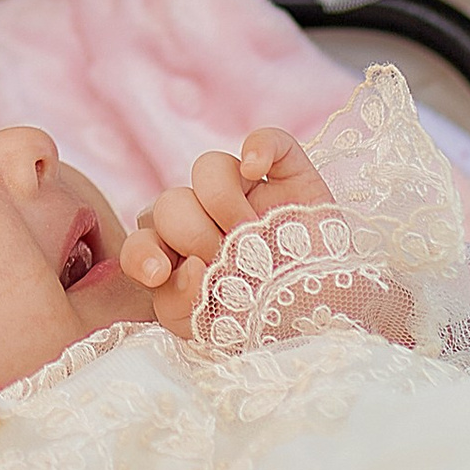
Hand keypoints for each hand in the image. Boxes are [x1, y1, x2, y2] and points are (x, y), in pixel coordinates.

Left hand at [121, 127, 335, 338]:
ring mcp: (249, 194)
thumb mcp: (209, 329)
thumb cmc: (261, 327)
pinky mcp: (291, 178)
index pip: (144, 238)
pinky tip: (254, 171)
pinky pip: (270, 140)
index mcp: (181, 252)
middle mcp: (209, 217)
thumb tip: (187, 265)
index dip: (143, 252)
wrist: (326, 326)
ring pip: (209, 166)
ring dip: (223, 204)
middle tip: (224, 266)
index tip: (158, 273)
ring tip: (251, 239)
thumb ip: (178, 303)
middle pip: (171, 201)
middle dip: (191, 236)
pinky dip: (259, 146)